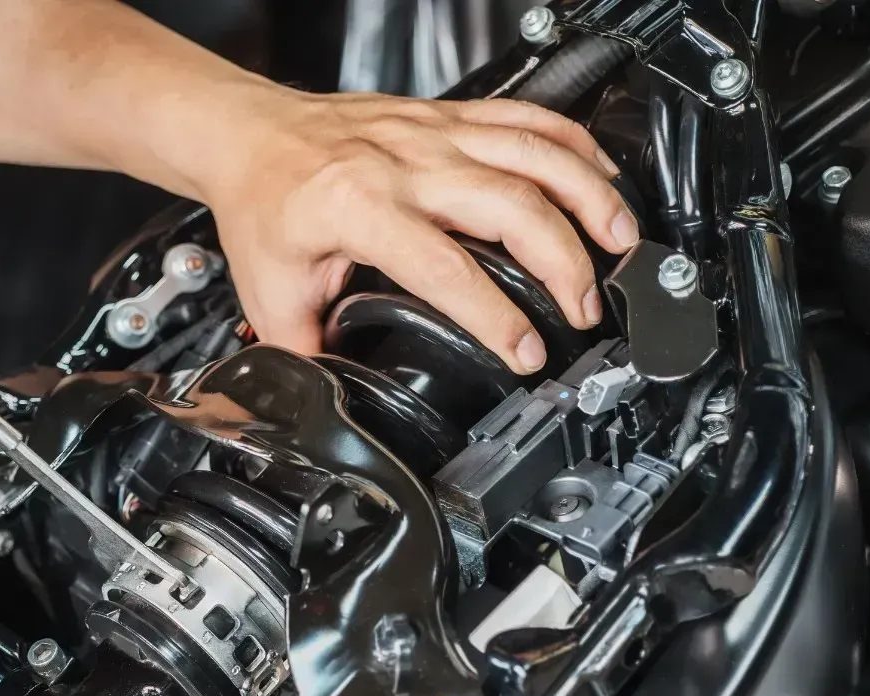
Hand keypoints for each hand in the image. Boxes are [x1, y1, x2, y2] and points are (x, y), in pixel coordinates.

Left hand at [201, 90, 639, 372]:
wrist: (248, 136)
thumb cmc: (263, 205)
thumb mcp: (273, 294)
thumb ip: (307, 356)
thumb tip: (330, 405)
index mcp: (359, 209)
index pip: (447, 269)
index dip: (495, 318)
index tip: (527, 354)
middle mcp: (405, 163)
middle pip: (511, 206)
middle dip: (564, 265)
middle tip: (585, 312)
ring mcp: (432, 133)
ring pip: (533, 153)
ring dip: (588, 199)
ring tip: (621, 245)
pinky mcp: (447, 117)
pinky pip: (526, 118)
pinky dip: (574, 146)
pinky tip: (601, 178)